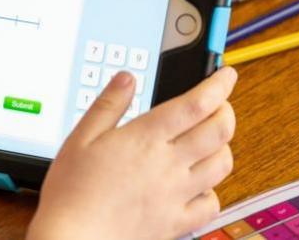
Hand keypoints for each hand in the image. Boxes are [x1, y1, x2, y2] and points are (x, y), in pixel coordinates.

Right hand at [27, 66, 237, 239]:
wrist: (74, 238)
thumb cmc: (72, 191)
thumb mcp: (80, 138)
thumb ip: (107, 106)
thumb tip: (126, 79)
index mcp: (145, 139)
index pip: (195, 104)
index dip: (218, 85)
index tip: (226, 75)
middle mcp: (169, 164)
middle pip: (218, 131)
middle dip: (227, 111)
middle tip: (221, 103)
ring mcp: (177, 194)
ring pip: (222, 165)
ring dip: (225, 146)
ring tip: (213, 138)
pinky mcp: (177, 221)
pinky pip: (212, 204)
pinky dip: (214, 189)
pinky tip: (202, 183)